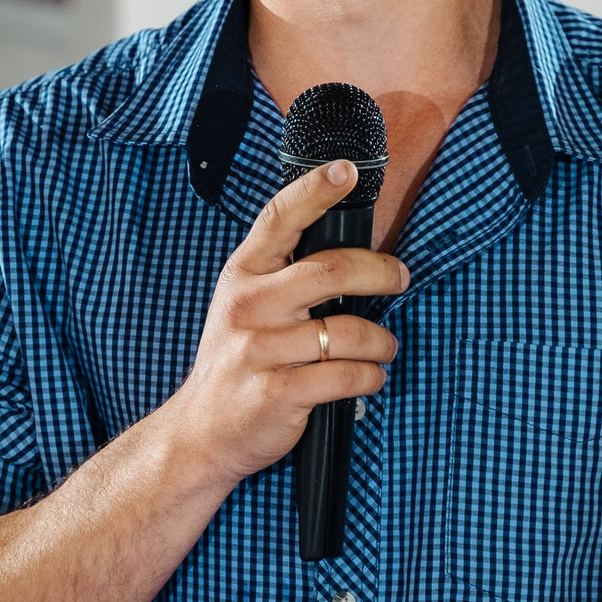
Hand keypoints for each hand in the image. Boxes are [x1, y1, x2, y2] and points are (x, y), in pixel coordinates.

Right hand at [160, 160, 404, 486]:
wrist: (202, 431)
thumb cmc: (237, 362)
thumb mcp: (243, 305)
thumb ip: (282, 274)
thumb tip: (350, 248)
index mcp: (243, 275)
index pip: (279, 218)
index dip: (315, 189)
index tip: (347, 170)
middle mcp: (248, 306)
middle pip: (331, 270)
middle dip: (381, 272)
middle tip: (400, 277)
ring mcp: (260, 350)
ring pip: (347, 332)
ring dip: (382, 341)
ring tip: (384, 348)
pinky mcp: (277, 393)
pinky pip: (346, 376)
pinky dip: (370, 377)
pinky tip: (369, 377)